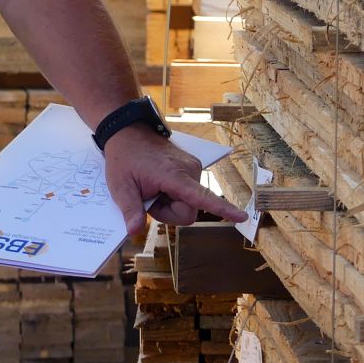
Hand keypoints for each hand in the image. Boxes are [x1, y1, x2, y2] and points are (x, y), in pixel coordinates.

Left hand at [103, 124, 247, 237]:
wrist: (129, 132)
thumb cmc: (124, 158)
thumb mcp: (120, 187)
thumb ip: (130, 210)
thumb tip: (135, 230)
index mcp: (174, 175)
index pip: (202, 196)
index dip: (223, 209)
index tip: (242, 217)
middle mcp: (191, 170)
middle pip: (188, 211)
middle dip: (168, 212)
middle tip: (149, 198)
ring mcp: (193, 167)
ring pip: (189, 204)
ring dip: (170, 203)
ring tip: (153, 186)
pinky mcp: (192, 167)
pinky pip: (188, 193)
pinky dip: (174, 194)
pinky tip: (160, 183)